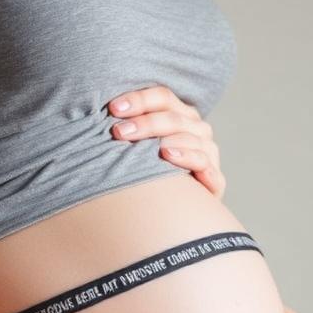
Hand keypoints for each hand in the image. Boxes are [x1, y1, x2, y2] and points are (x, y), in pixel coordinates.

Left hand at [106, 85, 226, 198]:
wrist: (173, 214)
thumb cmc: (147, 176)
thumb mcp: (136, 150)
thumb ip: (126, 132)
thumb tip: (97, 116)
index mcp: (180, 116)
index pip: (163, 97)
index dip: (139, 100)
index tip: (113, 108)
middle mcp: (197, 131)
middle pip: (174, 117)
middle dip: (145, 123)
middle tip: (118, 132)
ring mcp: (208, 154)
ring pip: (191, 136)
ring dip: (166, 138)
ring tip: (144, 143)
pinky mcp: (214, 181)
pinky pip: (205, 164)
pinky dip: (189, 158)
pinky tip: (169, 157)